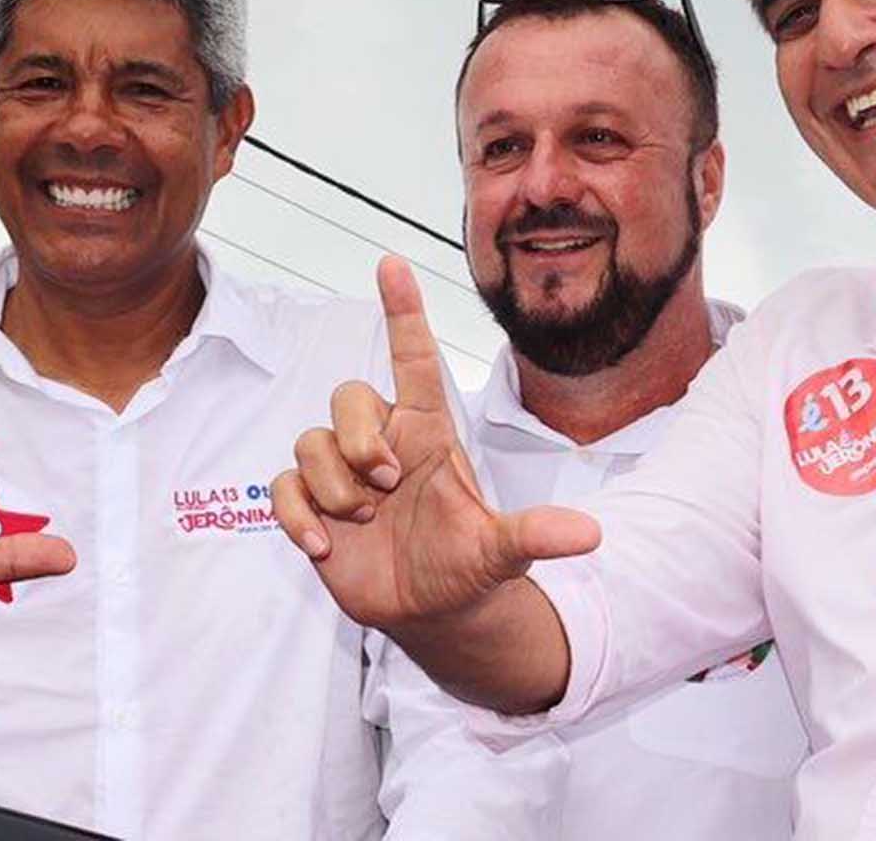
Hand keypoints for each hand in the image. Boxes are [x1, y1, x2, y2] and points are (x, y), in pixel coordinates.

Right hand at [272, 257, 598, 632]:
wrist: (431, 611)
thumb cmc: (465, 564)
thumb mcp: (501, 553)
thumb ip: (536, 536)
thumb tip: (591, 535)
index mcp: (427, 433)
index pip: (413, 358)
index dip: (404, 311)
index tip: (393, 263)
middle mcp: (381, 443)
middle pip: (349, 395)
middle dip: (360, 439)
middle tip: (387, 485)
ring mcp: (342, 473)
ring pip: (311, 442)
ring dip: (335, 485)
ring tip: (364, 522)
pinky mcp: (311, 505)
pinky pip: (283, 486)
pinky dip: (295, 514)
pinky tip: (323, 545)